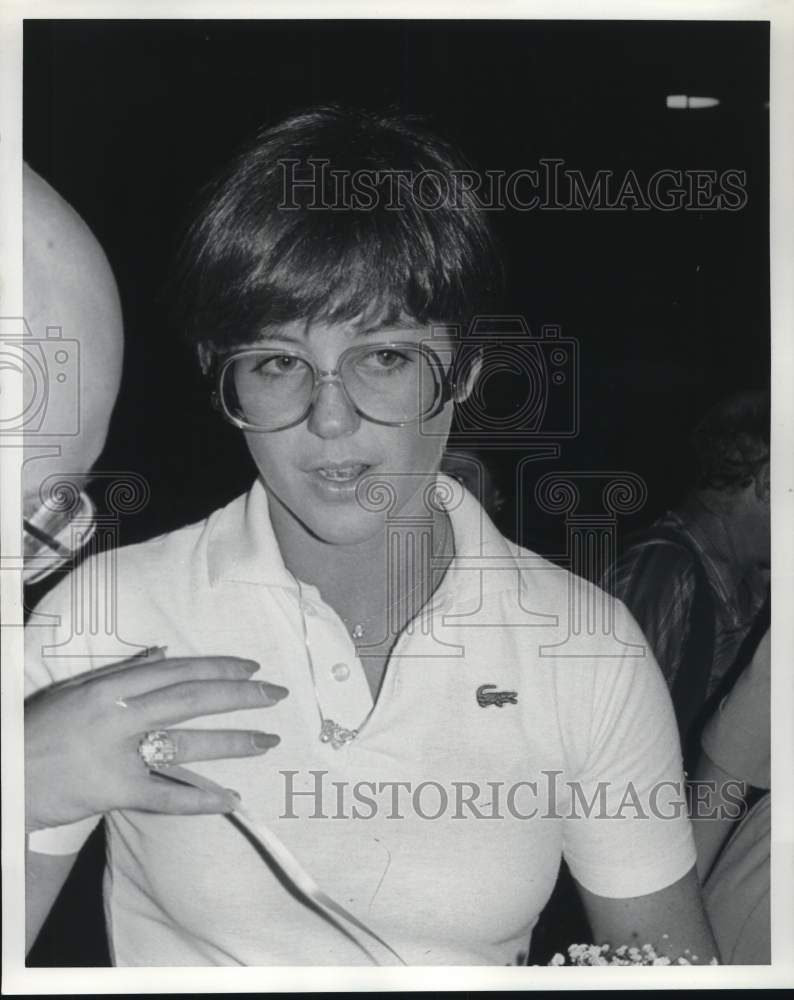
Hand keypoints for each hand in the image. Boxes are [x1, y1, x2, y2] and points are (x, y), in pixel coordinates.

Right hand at [25, 652, 287, 830]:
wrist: (8, 774)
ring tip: (267, 740)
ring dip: (233, 742)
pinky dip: (200, 800)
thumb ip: (123, 671)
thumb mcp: (78, 689)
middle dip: (240, 695)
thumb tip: (163, 652)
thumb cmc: (41, 728)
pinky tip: (232, 800)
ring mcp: (119, 754)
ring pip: (187, 743)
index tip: (252, 667)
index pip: (178, 670)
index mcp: (112, 686)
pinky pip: (166, 797)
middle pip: (192, 699)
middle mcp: (120, 714)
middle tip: (275, 695)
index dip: (219, 667)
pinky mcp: (116, 792)